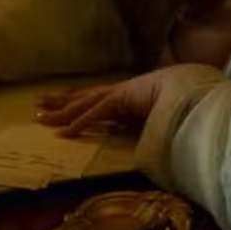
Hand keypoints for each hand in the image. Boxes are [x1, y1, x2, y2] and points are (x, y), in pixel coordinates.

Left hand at [36, 69, 172, 137]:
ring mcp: (118, 94)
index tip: (61, 105)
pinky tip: (64, 132)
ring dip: (61, 111)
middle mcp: (118, 93)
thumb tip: (145, 141)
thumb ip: (147, 128)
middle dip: (60, 101)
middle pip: (82, 97)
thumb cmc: (179, 102)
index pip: (95, 99)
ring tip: (41, 117)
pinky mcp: (120, 99)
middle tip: (39, 105)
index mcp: (126, 97)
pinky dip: (79, 122)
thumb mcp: (157, 118)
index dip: (77, 102)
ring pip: (82, 103)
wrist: (192, 88)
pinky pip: (95, 112)